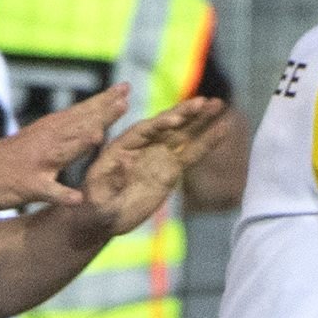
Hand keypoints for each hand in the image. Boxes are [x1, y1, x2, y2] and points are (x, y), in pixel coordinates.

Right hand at [0, 86, 131, 210]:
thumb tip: (92, 124)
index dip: (104, 101)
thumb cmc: (8, 161)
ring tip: (99, 135)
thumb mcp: (39, 142)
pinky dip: (62, 194)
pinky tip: (77, 198)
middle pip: (77, 124)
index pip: (81, 113)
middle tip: (124, 97)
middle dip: (101, 112)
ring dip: (80, 143)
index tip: (126, 88)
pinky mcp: (28, 186)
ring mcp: (37, 163)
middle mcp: (45, 142)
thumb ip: (64, 135)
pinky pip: (48, 191)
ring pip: (62, 151)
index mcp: (50, 131)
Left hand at [78, 98, 230, 235]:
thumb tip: (123, 166)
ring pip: (183, 134)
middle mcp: (142, 146)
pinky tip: (223, 129)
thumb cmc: (94, 205)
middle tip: (204, 102)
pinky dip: (208, 141)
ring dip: (201, 119)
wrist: (102, 216)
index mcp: (122, 146)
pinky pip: (192, 153)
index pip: (144, 130)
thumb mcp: (97, 195)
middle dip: (185, 113)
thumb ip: (110, 180)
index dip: (160, 124)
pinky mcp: (171, 169)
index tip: (176, 120)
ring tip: (219, 104)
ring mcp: (158, 156)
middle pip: (167, 125)